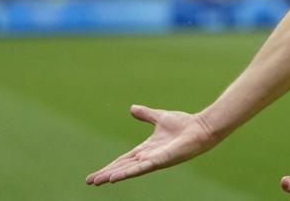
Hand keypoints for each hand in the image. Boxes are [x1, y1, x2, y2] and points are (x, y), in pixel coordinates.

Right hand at [85, 105, 217, 185]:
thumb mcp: (159, 117)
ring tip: (99, 181)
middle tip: (90, 181)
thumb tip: (132, 108)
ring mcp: (154, 161)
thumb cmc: (184, 124)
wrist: (200, 128)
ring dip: (113, 175)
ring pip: (128, 170)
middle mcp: (148, 158)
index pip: (124, 160)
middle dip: (106, 174)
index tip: (97, 174)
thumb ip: (146, 114)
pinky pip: (141, 168)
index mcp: (146, 149)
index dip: (110, 166)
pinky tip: (116, 177)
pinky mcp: (160, 160)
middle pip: (122, 167)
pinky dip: (127, 173)